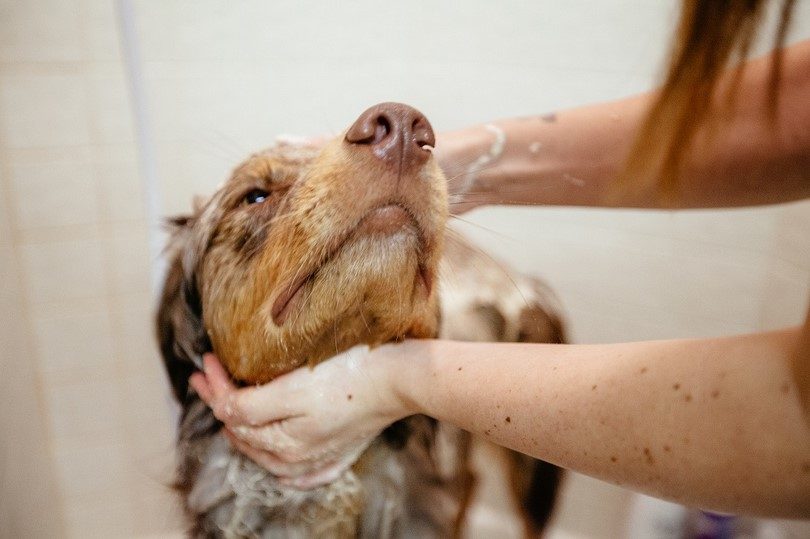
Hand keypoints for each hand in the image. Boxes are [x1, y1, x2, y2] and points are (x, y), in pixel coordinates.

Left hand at [188, 345, 405, 489]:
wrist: (400, 378)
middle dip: (223, 404)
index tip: (204, 362)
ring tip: (231, 410)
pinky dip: (286, 469)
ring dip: (245, 428)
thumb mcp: (293, 389)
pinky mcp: (342, 450)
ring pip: (269, 452)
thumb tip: (222, 413)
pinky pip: (305, 472)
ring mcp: (322, 455)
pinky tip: (283, 472)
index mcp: (284, 443)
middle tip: (205, 378)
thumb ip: (252, 407)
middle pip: (247, 434)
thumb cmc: (349, 376)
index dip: (215, 388)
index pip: (234, 415)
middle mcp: (299, 457)